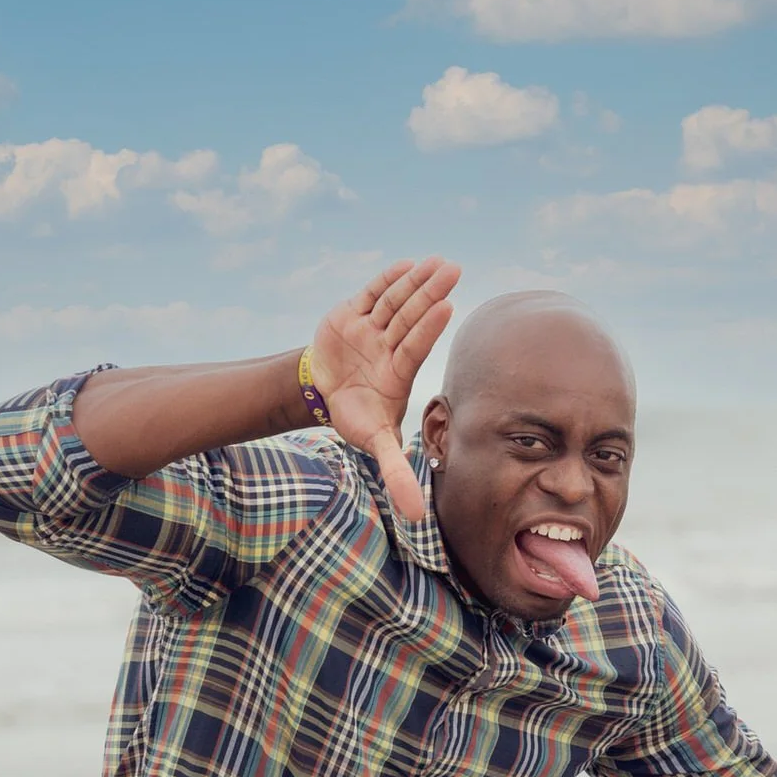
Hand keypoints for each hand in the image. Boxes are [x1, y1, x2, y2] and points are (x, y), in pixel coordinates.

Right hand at [307, 259, 457, 520]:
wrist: (322, 392)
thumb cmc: (356, 416)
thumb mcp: (375, 443)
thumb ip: (396, 472)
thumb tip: (417, 515)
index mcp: (398, 371)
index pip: (415, 345)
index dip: (428, 326)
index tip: (447, 308)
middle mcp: (390, 345)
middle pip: (410, 316)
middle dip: (429, 293)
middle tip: (453, 271)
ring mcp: (372, 328)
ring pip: (394, 301)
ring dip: (414, 281)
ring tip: (438, 262)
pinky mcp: (352, 314)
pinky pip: (371, 294)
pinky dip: (385, 280)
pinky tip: (407, 265)